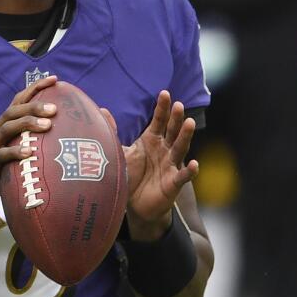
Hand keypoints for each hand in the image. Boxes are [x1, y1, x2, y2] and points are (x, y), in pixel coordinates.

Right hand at [0, 76, 58, 208]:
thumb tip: (59, 142)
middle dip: (34, 106)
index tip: (54, 79)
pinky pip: (1, 155)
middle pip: (13, 111)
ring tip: (47, 125)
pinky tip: (29, 152)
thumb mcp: (12, 153)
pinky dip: (15, 152)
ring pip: (7, 128)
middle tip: (55, 108)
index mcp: (2, 126)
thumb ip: (28, 144)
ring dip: (28, 124)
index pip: (18, 102)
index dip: (34, 88)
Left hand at [102, 91, 197, 241]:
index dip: (162, 108)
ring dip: (185, 136)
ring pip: (180, 148)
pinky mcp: (173, 183)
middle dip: (176, 118)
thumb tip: (101, 110)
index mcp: (152, 140)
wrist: (135, 204)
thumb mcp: (121, 152)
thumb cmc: (131, 174)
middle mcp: (164, 149)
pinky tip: (194, 164)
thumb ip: (114, 132)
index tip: (164, 93)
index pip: (159, 121)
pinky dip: (190, 171)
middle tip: (179, 105)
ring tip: (190, 123)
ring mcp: (171, 165)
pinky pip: (183, 176)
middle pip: (172, 131)